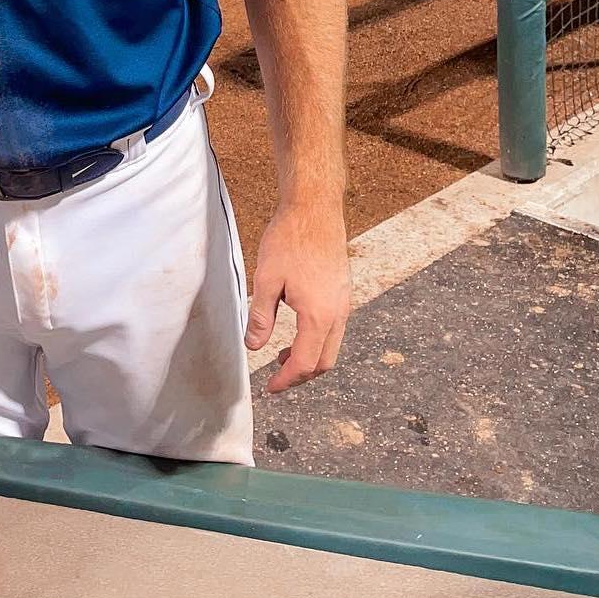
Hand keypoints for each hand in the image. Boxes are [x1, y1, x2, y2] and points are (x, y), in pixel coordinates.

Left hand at [246, 202, 350, 393]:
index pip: (304, 363)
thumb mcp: (266, 279)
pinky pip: (334, 329)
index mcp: (318, 315)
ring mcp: (344, 303)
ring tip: (282, 355)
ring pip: (331, 346)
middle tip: (276, 377)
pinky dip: (317, 340)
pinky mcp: (343, 292)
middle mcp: (338, 314)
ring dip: (309, 357)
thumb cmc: (290, 238)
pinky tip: (298, 329)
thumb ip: (260, 316)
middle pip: (323, 362)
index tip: (269, 388)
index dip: (286, 380)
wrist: (315, 208)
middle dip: (300, 375)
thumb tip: (254, 346)